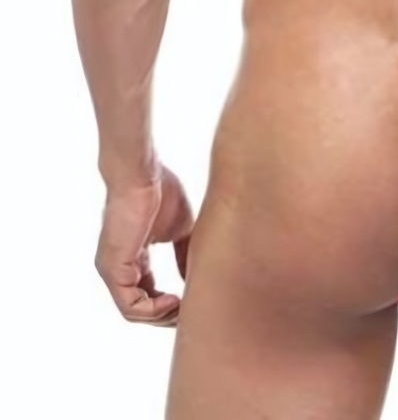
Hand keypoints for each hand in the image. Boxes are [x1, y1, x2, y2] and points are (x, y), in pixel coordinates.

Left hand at [95, 162, 194, 326]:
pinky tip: (174, 301)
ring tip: (185, 307)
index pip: (148, 294)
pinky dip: (154, 310)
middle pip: (142, 308)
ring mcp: (112, 270)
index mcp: (134, 259)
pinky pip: (130, 305)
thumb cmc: (159, 189)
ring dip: (162, 316)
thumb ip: (185, 254)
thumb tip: (195, 278)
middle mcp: (118, 269)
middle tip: (192, 313)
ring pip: (135, 312)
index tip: (193, 302)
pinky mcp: (112, 269)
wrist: (141, 172)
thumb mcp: (180, 228)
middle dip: (168, 316)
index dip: (171, 304)